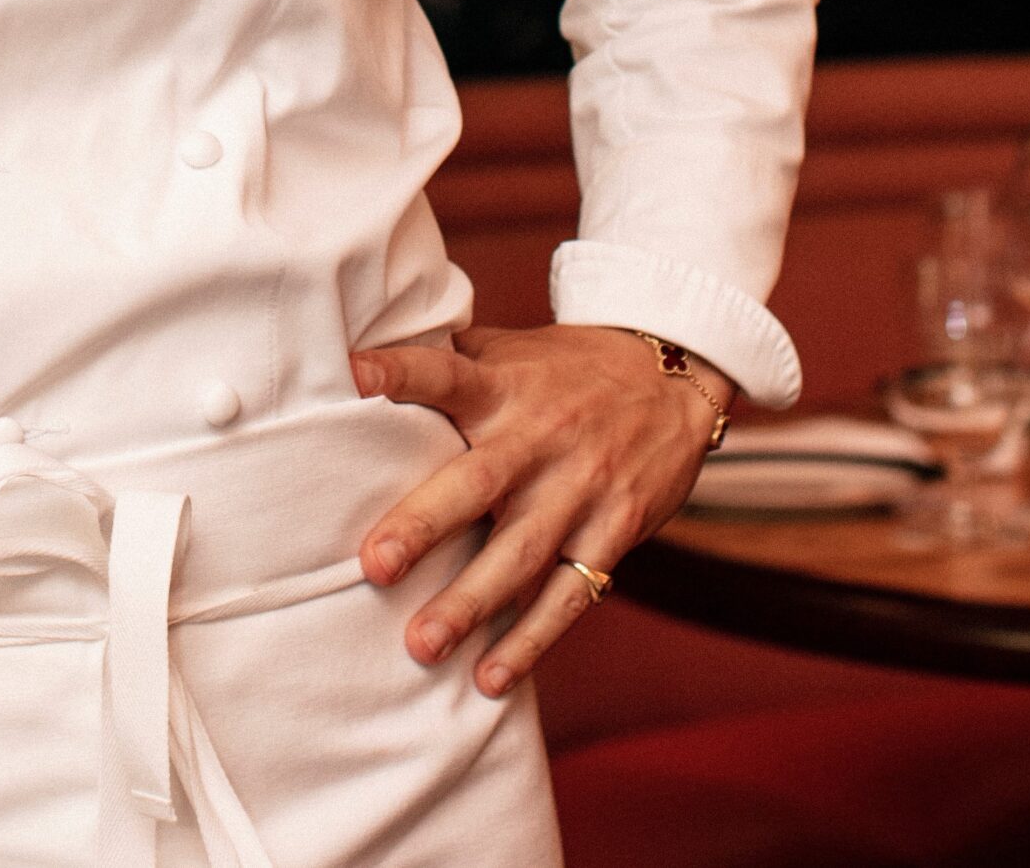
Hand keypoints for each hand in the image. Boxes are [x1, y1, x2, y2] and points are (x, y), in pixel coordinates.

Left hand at [352, 324, 723, 690]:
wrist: (672, 382)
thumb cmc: (566, 369)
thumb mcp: (512, 352)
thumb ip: (451, 361)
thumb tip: (361, 362)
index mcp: (504, 385)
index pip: (448, 372)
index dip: (404, 372)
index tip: (356, 372)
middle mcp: (539, 437)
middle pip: (479, 481)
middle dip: (425, 525)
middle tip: (375, 565)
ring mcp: (580, 488)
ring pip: (522, 553)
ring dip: (470, 603)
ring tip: (421, 646)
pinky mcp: (613, 531)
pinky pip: (569, 593)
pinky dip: (532, 639)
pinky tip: (491, 677)